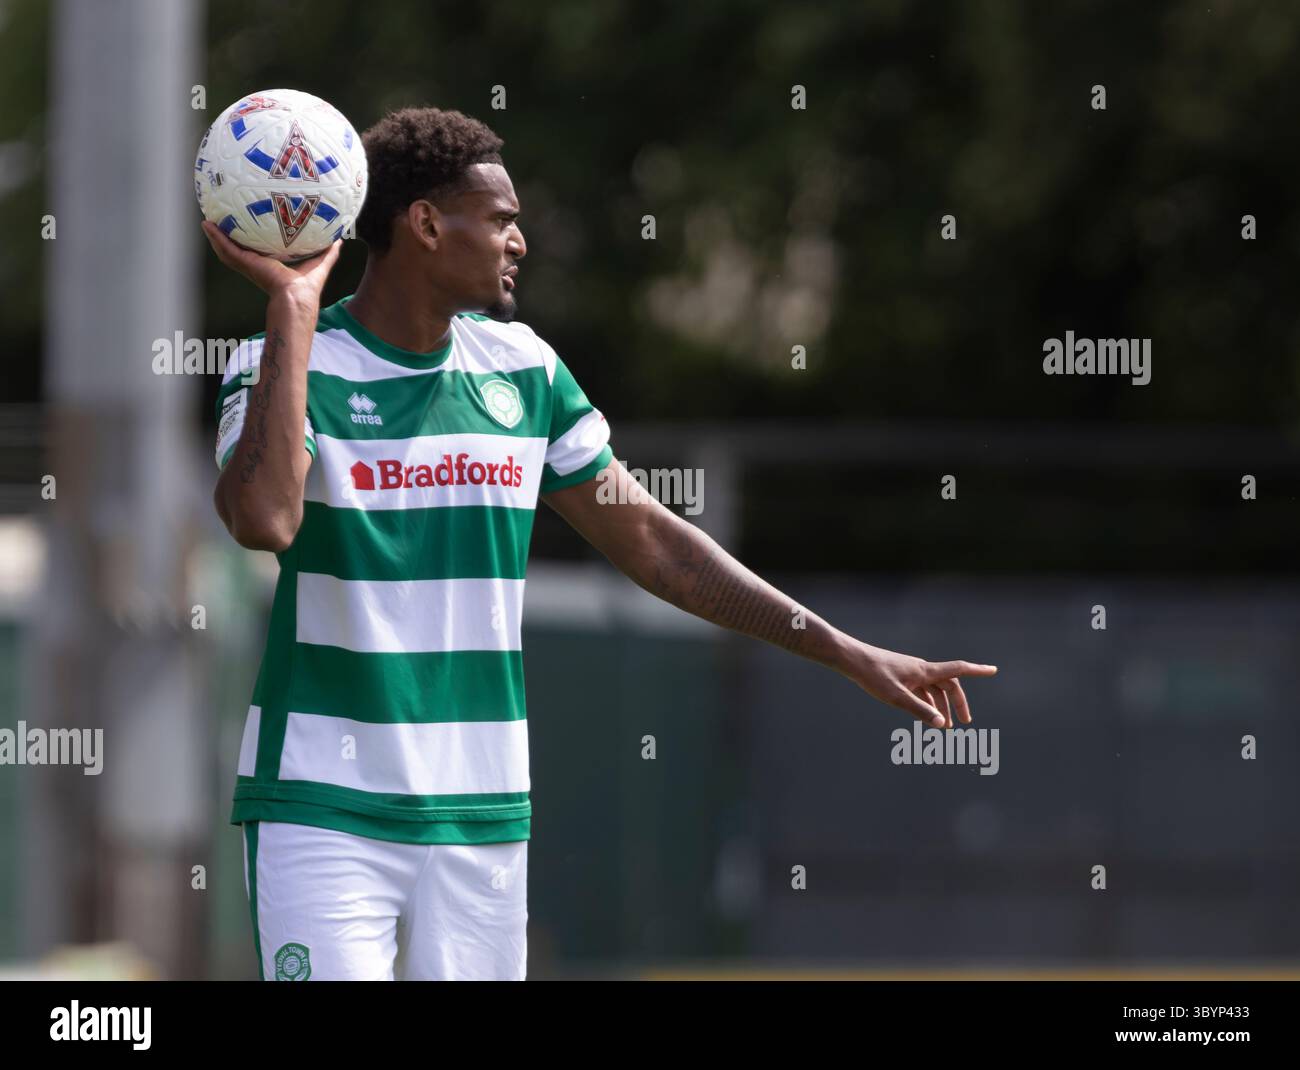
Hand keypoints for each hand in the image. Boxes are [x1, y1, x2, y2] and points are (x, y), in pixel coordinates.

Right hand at [201, 220, 340, 301]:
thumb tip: (340, 239)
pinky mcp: (244, 264)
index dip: (252, 242)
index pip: (258, 253)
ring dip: (216, 237)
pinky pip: (226, 248)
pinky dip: (216, 237)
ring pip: (227, 250)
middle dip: (229, 238)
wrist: (297, 297)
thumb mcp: (319, 263)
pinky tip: (207, 225)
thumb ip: (329, 252)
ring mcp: (248, 266)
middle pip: (239, 250)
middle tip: (221, 222)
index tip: (247, 229)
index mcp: (271, 267)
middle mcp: (256, 267)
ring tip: (207, 221)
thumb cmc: (308, 287)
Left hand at [847, 644, 997, 727]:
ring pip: (934, 688)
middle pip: (948, 684)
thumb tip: (942, 724)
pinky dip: (927, 702)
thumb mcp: (896, 697)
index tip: (994, 670)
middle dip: (959, 703)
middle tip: (965, 723)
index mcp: (925, 671)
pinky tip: (923, 715)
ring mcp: (911, 672)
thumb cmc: (873, 676)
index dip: (977, 670)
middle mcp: (921, 669)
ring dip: (942, 706)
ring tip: (944, 726)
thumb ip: (919, 711)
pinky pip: (921, 689)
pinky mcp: (901, 675)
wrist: (852, 660)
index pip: (958, 669)